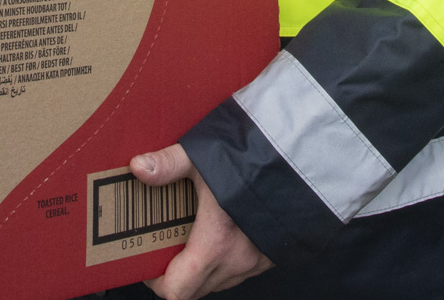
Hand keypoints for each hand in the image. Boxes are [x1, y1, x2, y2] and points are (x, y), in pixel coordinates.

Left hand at [133, 144, 268, 298]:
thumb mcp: (203, 158)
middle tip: (165, 246)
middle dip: (176, 274)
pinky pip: (240, 271)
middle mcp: (236, 261)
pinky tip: (222, 232)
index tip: (148, 262)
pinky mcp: (271, 254)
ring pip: (218, 281)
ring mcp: (257, 261)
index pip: (176, 290)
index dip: (156, 282)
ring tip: (193, 237)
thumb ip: (168, 164)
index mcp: (214, 245)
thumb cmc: (256, 161)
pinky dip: (225, 261)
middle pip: (194, 290)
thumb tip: (139, 167)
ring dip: (201, 268)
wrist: (304, 164)